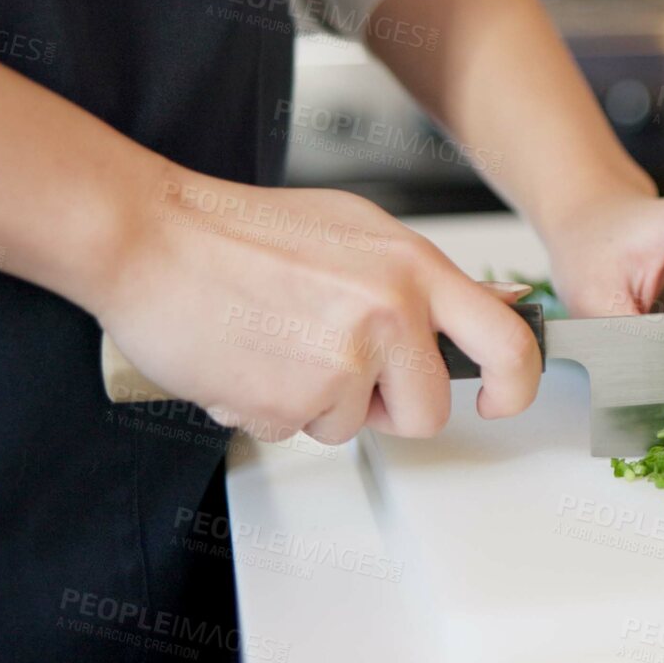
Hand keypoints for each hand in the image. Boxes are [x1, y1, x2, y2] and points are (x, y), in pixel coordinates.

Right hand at [93, 167, 540, 443]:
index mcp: (414, 266)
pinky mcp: (295, 398)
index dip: (516, 384)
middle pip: (429, 410)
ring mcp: (345, 358)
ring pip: (355, 425)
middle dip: (390, 409)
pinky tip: (247, 359)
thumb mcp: (355, 232)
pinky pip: (298, 430)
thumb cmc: (239, 233)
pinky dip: (270, 409)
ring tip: (278, 345)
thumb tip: (491, 308)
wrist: (147, 237)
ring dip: (318, 405)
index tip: (499, 400)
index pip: (507, 339)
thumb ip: (420, 279)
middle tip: (343, 373)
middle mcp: (391, 311)